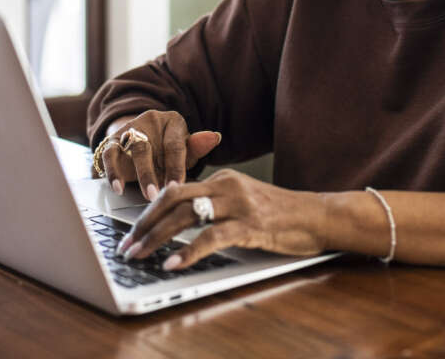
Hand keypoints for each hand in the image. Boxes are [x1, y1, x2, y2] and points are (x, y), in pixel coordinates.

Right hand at [97, 110, 220, 199]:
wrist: (144, 138)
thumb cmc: (170, 149)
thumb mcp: (185, 150)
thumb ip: (197, 147)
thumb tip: (215, 137)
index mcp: (173, 122)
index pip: (175, 145)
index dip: (175, 168)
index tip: (176, 188)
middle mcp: (150, 121)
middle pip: (149, 146)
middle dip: (151, 173)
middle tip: (156, 195)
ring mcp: (130, 129)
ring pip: (130, 149)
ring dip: (136, 174)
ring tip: (140, 194)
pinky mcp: (113, 139)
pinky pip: (109, 153)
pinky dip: (112, 171)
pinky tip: (117, 188)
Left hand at [117, 169, 327, 269]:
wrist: (317, 216)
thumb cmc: (281, 215)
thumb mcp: (243, 202)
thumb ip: (216, 206)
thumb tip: (179, 220)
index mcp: (222, 180)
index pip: (175, 190)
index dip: (149, 211)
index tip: (132, 231)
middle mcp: (227, 186)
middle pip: (173, 199)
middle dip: (144, 223)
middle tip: (127, 245)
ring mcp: (239, 204)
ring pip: (186, 216)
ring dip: (157, 238)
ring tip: (140, 255)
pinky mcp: (250, 225)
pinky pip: (211, 237)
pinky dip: (189, 251)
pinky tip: (174, 263)